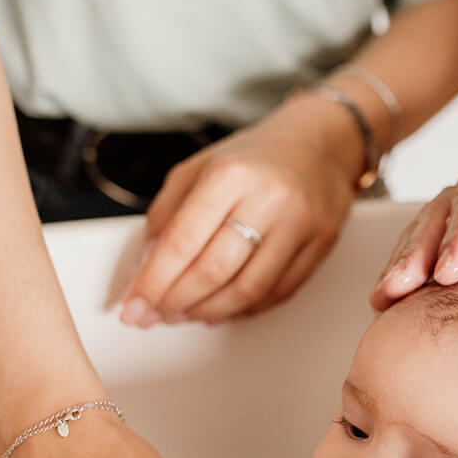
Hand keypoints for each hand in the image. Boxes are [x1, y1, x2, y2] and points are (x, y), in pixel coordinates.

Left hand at [120, 118, 357, 325]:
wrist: (322, 142)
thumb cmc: (257, 156)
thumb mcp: (200, 167)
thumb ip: (167, 213)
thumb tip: (146, 268)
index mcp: (231, 174)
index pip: (182, 241)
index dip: (152, 282)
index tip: (134, 306)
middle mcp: (269, 198)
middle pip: (213, 271)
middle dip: (176, 302)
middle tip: (155, 314)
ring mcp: (301, 223)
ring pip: (248, 291)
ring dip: (208, 312)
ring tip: (185, 314)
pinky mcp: (322, 244)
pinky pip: (279, 292)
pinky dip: (244, 309)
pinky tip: (222, 308)